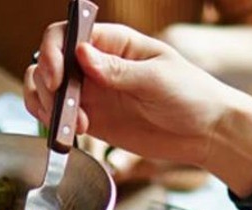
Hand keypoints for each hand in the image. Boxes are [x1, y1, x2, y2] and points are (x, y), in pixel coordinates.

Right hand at [24, 23, 251, 170]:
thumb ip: (118, 70)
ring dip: (46, 105)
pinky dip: (54, 124)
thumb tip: (81, 53)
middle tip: (63, 107)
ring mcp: (92, 93)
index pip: (66, 35)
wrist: (205, 133)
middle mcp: (96, 64)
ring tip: (72, 125)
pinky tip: (73, 133)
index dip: (52, 52)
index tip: (57, 77)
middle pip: (48, 62)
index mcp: (113, 43)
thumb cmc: (191, 94)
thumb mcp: (157, 78)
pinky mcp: (92, 120)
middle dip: (46, 84)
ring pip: (46, 89)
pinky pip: (59, 117)